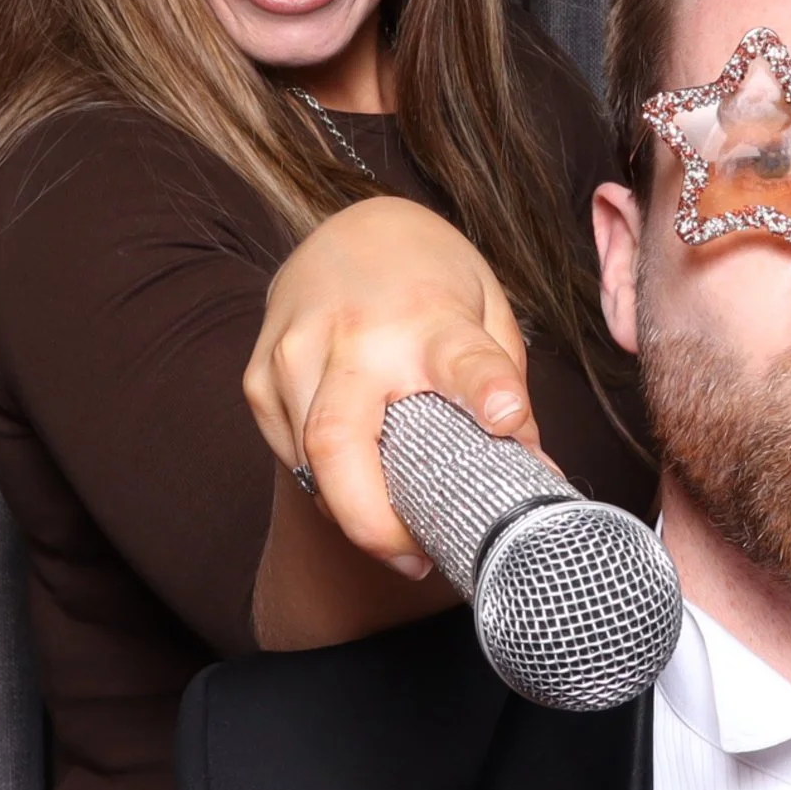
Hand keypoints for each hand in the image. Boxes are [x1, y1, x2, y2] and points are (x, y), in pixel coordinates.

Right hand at [246, 197, 540, 572]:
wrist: (350, 229)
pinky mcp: (258, 377)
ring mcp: (294, 355)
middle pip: (342, 442)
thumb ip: (507, 389)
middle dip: (372, 521)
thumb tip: (532, 474)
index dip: (486, 390)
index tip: (506, 418)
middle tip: (414, 561)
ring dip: (352, 512)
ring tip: (396, 536)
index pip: (462, 357)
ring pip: (310, 463)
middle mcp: (354, 336)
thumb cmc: (430, 279)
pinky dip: (321, 485)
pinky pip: (287, 455)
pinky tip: (352, 486)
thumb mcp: (488, 313)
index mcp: (430, 318)